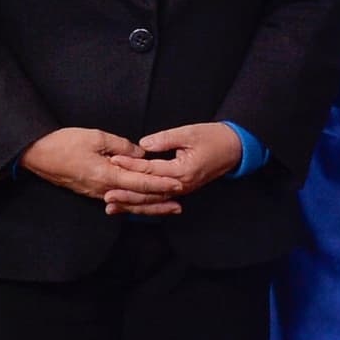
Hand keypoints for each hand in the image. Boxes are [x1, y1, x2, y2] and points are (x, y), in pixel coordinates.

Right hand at [25, 127, 176, 207]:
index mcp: (106, 175)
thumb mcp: (96, 137)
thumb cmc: (64, 143)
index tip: (178, 184)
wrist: (38, 155)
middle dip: (160, 201)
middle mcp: (103, 189)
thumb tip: (140, 154)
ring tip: (167, 208)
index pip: (140, 183)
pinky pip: (118, 201)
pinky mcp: (91, 192)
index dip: (161, 184)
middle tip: (180, 202)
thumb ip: (121, 147)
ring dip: (149, 207)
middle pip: (137, 199)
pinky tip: (142, 205)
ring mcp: (97, 193)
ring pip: (129, 203)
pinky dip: (133, 204)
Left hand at [113, 122, 244, 213]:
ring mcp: (182, 190)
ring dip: (132, 204)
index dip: (131, 165)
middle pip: (149, 193)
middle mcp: (181, 185)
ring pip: (153, 202)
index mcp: (182, 171)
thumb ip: (164, 139)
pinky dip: (143, 204)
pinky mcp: (181, 190)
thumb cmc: (213, 138)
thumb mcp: (188, 133)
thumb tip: (143, 145)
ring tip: (112, 206)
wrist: (234, 148)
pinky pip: (159, 200)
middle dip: (126, 194)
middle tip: (106, 195)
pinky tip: (129, 206)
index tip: (113, 160)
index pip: (150, 170)